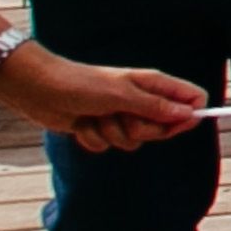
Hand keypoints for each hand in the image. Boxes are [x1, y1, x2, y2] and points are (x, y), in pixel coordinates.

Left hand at [16, 55, 205, 151]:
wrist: (39, 88)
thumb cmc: (81, 84)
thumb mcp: (121, 95)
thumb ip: (155, 106)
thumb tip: (189, 114)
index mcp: (153, 85)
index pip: (191, 99)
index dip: (190, 116)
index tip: (176, 127)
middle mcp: (141, 100)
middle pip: (164, 127)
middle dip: (142, 130)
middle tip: (123, 116)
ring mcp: (121, 116)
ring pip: (134, 141)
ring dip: (112, 134)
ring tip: (96, 117)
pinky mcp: (101, 129)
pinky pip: (108, 146)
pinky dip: (93, 139)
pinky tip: (81, 124)